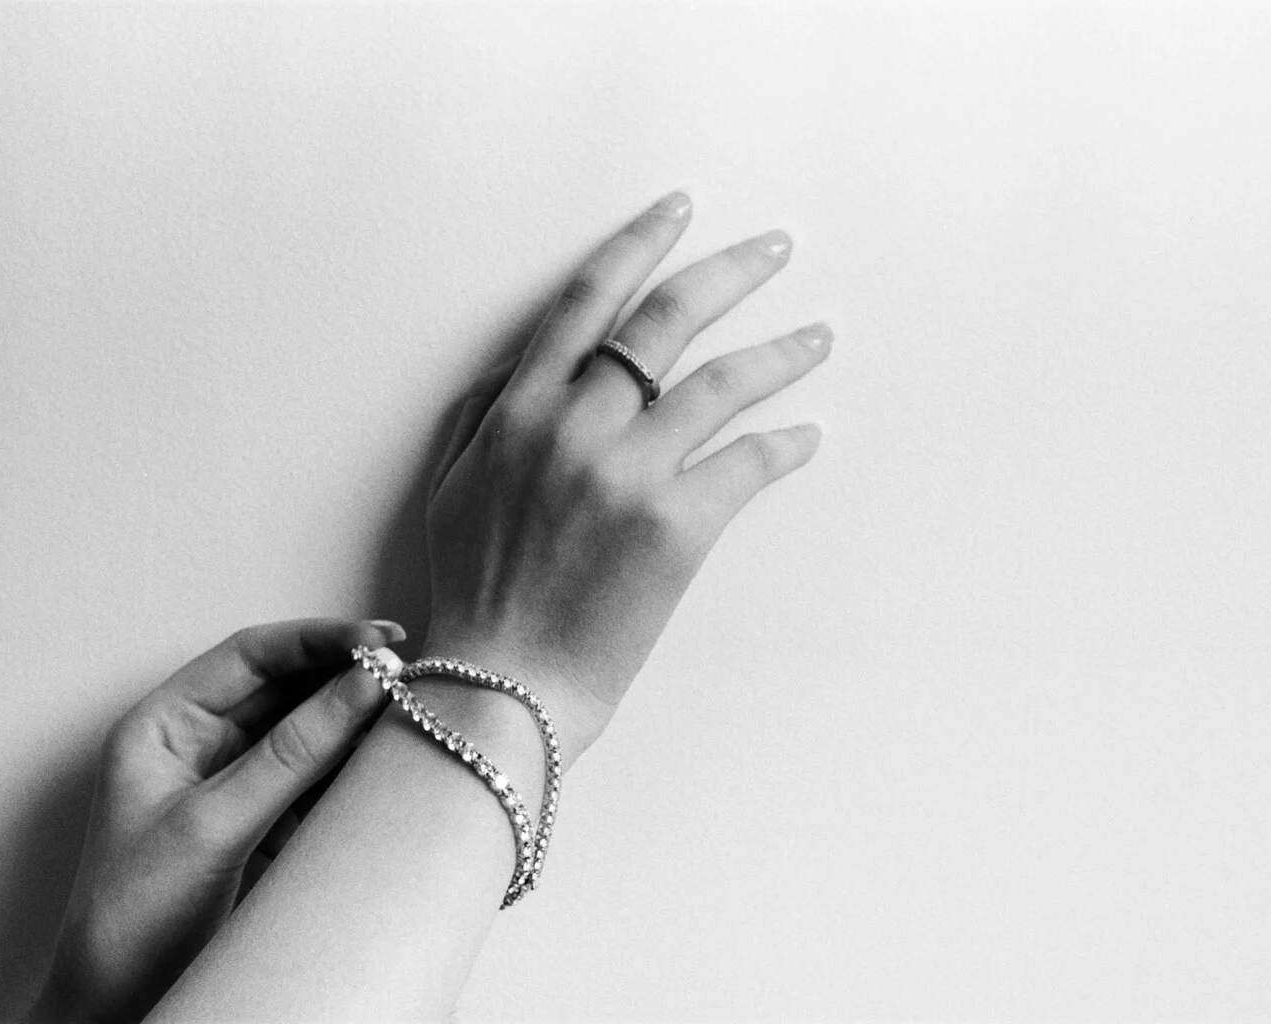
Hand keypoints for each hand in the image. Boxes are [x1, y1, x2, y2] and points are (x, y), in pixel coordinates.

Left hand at [30, 618, 401, 1022]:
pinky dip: (352, 775)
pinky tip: (384, 774)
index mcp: (164, 725)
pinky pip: (317, 782)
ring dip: (355, 726)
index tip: (379, 640)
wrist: (119, 1007)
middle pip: (285, 688)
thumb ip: (292, 752)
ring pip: (308, 733)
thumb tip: (362, 683)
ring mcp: (233, 786)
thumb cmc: (133, 919)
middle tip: (409, 678)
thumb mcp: (214, 826)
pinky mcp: (262, 827)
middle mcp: (199, 745)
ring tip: (407, 720)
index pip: (250, 656)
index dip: (317, 639)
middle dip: (345, 679)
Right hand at [423, 192, 829, 760]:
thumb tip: (522, 366)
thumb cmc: (475, 592)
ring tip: (818, 336)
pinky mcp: (677, 527)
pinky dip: (786, 444)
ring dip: (781, 351)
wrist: (503, 686)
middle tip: (777, 250)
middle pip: (668, 320)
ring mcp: (629, 475)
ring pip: (723, 383)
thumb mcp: (452, 488)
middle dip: (731, 272)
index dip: (638, 245)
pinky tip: (807, 436)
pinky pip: (748, 463)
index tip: (678, 210)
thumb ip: (485, 415)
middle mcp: (577, 428)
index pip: (587, 301)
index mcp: (521, 412)